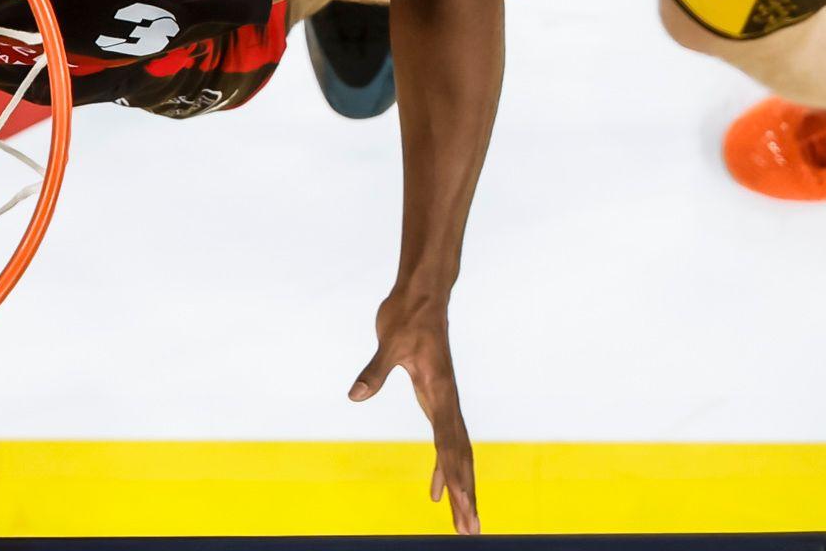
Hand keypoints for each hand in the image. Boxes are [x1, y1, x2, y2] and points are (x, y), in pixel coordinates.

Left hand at [351, 286, 478, 534]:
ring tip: (465, 524)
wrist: (422, 298)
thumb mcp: (389, 343)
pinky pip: (444, 444)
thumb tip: (354, 395)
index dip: (455, 476)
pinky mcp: (436, 401)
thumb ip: (375, 371)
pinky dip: (442, 470)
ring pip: (457, 455)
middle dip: (467, 496)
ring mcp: (444, 404)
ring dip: (461, 489)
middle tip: (471, 531)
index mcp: (440, 393)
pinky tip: (435, 492)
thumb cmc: (407, 318)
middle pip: (460, 458)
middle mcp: (448, 403)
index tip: (464, 504)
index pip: (449, 444)